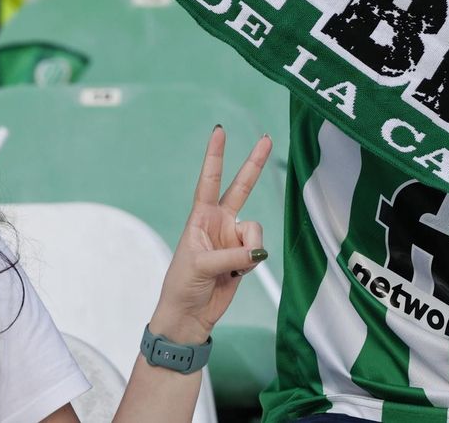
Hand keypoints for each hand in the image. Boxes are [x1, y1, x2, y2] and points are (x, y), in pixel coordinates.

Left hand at [148, 127, 274, 344]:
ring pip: (256, 229)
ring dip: (250, 247)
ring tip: (235, 266)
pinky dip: (253, 262)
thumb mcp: (199, 266)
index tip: (220, 131)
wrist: (189, 317)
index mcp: (200, 218)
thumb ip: (230, 256)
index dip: (216, 156)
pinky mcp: (245, 255)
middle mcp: (218, 222)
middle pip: (241, 187)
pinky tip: (239, 273)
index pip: (209, 180)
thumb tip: (257, 251)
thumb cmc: (181, 287)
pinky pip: (259, 249)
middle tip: (266, 139)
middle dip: (254, 164)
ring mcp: (233, 238)